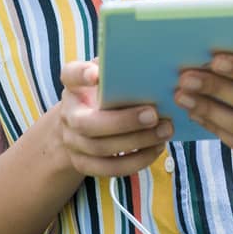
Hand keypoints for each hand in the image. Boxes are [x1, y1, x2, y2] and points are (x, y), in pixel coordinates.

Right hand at [55, 59, 172, 178]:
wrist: (80, 128)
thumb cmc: (103, 96)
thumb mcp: (104, 78)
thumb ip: (117, 71)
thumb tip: (148, 65)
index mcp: (73, 87)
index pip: (70, 75)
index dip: (82, 75)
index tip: (97, 74)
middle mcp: (68, 115)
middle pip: (88, 124)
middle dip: (123, 121)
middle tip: (154, 115)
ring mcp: (73, 143)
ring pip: (101, 149)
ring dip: (137, 142)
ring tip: (164, 131)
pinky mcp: (84, 164)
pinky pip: (110, 168)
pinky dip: (136, 160)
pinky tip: (156, 148)